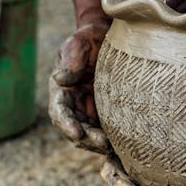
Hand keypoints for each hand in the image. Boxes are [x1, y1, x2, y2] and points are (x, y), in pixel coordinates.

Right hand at [49, 20, 111, 153]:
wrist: (108, 37)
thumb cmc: (90, 38)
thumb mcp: (79, 44)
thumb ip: (71, 60)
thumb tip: (60, 79)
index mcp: (62, 90)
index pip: (60, 112)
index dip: (67, 124)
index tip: (77, 133)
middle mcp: (74, 104)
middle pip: (76, 129)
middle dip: (88, 140)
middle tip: (104, 145)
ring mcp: (90, 110)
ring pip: (91, 134)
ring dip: (100, 144)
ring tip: (115, 149)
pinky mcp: (107, 112)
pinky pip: (108, 130)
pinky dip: (113, 139)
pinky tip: (125, 145)